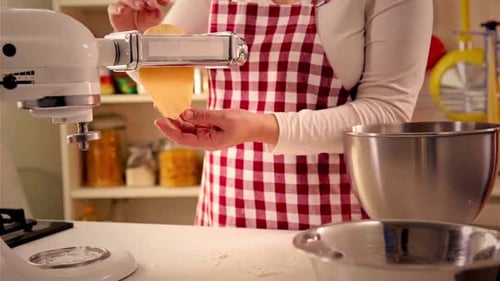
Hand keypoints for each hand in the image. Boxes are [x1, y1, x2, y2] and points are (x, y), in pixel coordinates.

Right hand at [108, 0, 169, 32]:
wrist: (130, 33)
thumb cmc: (142, 23)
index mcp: (146, 0)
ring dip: (133, 2)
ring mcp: (124, 3)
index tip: (166, 3)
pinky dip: (119, 8)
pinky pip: (115, 7)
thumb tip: (158, 12)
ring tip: (140, 6)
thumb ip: (156, 16)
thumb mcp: (152, 20)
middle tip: (152, 3)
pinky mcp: (115, 10)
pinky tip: (123, 10)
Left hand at [154, 108, 278, 150]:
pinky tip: (182, 110)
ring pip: (188, 129)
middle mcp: (205, 141)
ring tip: (168, 108)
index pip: (183, 139)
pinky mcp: (210, 130)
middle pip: (183, 134)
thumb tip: (185, 113)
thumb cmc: (244, 124)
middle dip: (171, 123)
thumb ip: (203, 115)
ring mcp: (207, 136)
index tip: (159, 121)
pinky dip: (188, 118)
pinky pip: (195, 125)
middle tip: (160, 110)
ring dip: (178, 120)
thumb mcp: (223, 117)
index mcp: (209, 142)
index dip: (169, 131)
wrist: (257, 126)